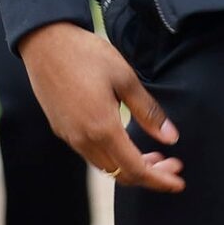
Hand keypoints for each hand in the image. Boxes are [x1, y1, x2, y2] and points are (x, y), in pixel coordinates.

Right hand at [17, 22, 183, 192]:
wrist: (44, 42)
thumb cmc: (87, 54)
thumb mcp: (125, 78)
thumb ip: (148, 112)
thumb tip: (170, 138)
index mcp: (103, 128)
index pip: (136, 169)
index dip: (160, 180)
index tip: (179, 183)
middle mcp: (83, 139)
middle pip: (121, 174)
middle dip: (149, 175)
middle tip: (171, 165)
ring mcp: (69, 136)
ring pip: (105, 166)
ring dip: (129, 166)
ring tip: (153, 154)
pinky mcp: (61, 129)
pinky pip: (90, 154)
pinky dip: (112, 157)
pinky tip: (124, 142)